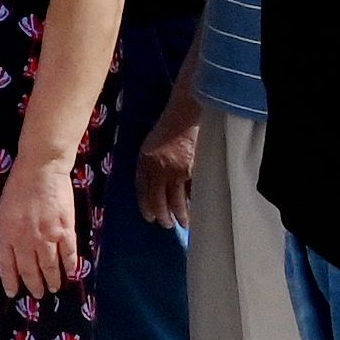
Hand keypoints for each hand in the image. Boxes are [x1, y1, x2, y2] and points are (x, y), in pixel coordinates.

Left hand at [0, 156, 85, 296]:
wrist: (41, 170)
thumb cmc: (18, 185)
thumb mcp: (3, 210)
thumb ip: (8, 230)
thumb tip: (11, 247)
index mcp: (6, 233)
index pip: (7, 264)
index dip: (10, 280)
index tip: (13, 293)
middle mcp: (25, 239)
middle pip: (29, 269)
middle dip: (33, 285)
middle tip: (38, 295)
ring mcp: (46, 236)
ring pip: (49, 265)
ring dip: (52, 280)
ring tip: (54, 289)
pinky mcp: (65, 230)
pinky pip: (68, 254)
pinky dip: (70, 266)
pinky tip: (71, 275)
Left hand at [135, 105, 200, 229]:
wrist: (185, 114)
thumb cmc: (167, 128)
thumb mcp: (149, 146)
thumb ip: (147, 165)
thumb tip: (151, 186)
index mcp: (144, 162)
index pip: (142, 190)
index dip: (145, 206)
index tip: (149, 217)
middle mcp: (158, 169)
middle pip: (158, 199)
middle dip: (162, 215)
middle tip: (167, 225)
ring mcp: (177, 171)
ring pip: (177, 200)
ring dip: (180, 215)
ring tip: (183, 223)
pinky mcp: (194, 171)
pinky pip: (192, 192)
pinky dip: (194, 202)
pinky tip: (196, 209)